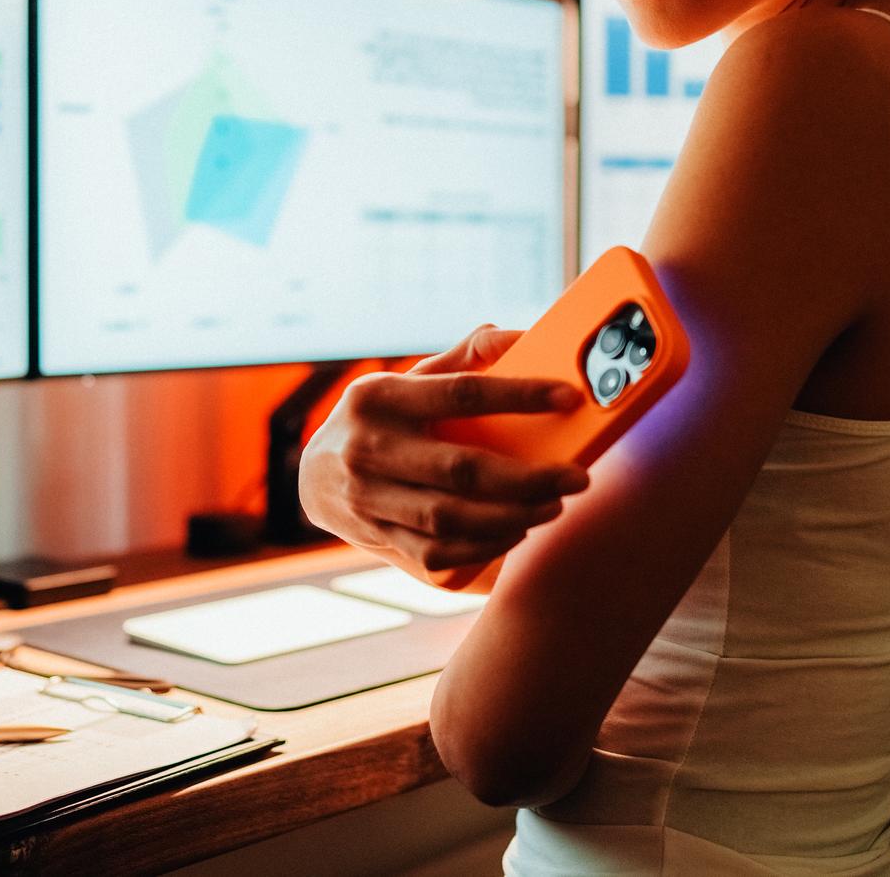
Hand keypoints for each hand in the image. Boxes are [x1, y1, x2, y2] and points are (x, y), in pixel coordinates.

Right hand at [299, 325, 588, 582]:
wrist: (314, 477)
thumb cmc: (380, 420)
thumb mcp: (407, 381)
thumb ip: (462, 359)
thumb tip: (518, 336)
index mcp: (381, 397)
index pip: (460, 393)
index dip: (519, 394)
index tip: (568, 396)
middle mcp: (368, 447)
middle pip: (462, 469)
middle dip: (529, 478)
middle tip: (575, 477)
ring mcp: (367, 497)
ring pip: (452, 518)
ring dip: (513, 517)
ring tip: (552, 506)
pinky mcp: (374, 535)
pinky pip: (437, 552)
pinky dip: (484, 547)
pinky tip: (515, 532)